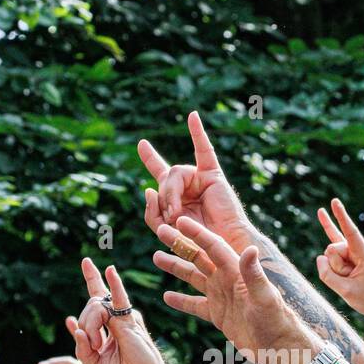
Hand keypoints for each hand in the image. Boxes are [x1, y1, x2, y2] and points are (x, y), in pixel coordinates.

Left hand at [67, 259, 177, 363]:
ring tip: (99, 345)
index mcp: (108, 325)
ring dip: (91, 326)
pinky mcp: (130, 321)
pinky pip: (119, 300)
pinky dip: (115, 285)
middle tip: (94, 345)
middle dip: (85, 324)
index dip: (92, 278)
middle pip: (91, 305)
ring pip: (97, 306)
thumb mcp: (93, 363)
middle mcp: (117, 317)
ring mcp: (124, 317)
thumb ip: (82, 346)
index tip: (86, 261)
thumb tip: (74, 325)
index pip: (97, 298)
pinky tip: (110, 271)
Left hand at [139, 111, 254, 251]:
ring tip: (177, 214)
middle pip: (163, 180)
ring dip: (170, 194)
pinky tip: (192, 117)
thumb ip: (152, 212)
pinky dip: (197, 133)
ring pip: (174, 174)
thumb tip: (147, 188)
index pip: (161, 174)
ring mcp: (200, 179)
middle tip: (170, 216)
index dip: (151, 158)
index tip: (142, 144)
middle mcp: (188, 184)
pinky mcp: (213, 176)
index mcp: (177, 196)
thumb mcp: (164, 230)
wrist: (222, 246)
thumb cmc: (196, 242)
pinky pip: (205, 151)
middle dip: (162, 199)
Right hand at [152, 216, 319, 363]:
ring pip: (194, 278)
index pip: (213, 246)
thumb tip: (250, 248)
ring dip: (176, 267)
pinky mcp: (219, 316)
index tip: (179, 220)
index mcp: (236, 272)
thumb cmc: (277, 321)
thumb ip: (254, 274)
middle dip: (180, 243)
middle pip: (199, 257)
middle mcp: (227, 280)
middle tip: (160, 230)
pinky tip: (166, 297)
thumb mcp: (264, 297)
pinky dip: (181, 301)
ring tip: (156, 257)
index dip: (197, 233)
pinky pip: (196, 305)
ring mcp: (222, 297)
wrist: (280, 347)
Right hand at [314, 197, 363, 321]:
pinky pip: (337, 243)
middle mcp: (361, 248)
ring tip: (351, 281)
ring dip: (337, 271)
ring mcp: (356, 251)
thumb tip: (319, 258)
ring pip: (333, 255)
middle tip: (350, 281)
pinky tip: (322, 214)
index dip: (341, 217)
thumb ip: (327, 275)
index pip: (350, 232)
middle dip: (335, 266)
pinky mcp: (352, 255)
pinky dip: (329, 231)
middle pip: (333, 250)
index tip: (334, 201)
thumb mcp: (345, 291)